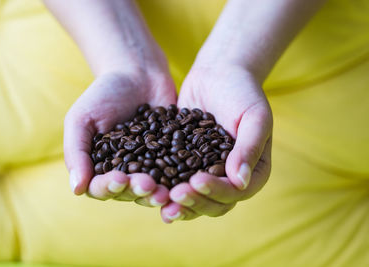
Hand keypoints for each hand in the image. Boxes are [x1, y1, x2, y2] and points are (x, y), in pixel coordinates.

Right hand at [64, 68, 175, 206]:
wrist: (138, 74)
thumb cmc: (103, 95)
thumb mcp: (82, 119)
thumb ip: (76, 152)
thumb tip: (76, 190)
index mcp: (101, 169)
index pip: (101, 188)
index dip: (109, 188)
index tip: (119, 179)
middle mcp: (126, 174)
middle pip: (129, 192)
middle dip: (137, 191)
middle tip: (148, 185)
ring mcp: (150, 168)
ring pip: (153, 189)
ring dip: (158, 193)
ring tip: (166, 191)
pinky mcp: (172, 159)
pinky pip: (176, 173)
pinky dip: (179, 179)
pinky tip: (186, 180)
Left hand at [161, 65, 272, 222]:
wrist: (219, 73)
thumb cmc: (243, 92)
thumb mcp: (254, 116)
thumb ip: (249, 148)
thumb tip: (240, 182)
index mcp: (254, 170)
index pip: (236, 191)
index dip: (216, 191)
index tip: (196, 181)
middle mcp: (231, 177)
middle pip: (215, 203)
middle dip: (194, 202)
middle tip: (174, 195)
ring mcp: (208, 172)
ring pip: (195, 198)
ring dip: (179, 204)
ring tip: (160, 202)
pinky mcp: (186, 163)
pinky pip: (177, 181)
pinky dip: (165, 188)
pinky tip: (149, 190)